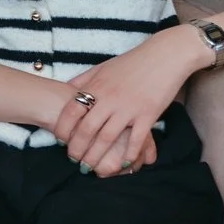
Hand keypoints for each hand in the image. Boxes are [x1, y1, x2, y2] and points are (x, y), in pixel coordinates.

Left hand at [52, 29, 206, 176]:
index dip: (63, 128)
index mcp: (97, 86)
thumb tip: (67, 89)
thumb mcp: (103, 68)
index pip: (72, 111)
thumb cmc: (132, 62)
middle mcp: (109, 99)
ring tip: (90, 167)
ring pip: (107, 138)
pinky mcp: (148, 114)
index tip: (59, 140)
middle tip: (73, 159)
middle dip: (77, 147)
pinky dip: (129, 153)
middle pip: (86, 129)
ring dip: (97, 155)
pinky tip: (124, 163)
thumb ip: (84, 80)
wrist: (164, 56)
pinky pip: (136, 139)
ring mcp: (129, 108)